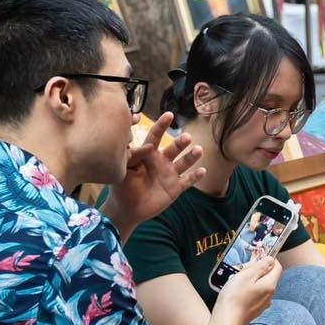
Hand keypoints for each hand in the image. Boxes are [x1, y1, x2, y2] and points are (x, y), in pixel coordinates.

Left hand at [103, 112, 203, 233]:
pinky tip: (202, 171)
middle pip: (174, 148)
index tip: (169, 115)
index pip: (156, 136)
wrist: (126, 210)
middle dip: (180, 142)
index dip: (162, 125)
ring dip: (192, 156)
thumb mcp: (123, 169)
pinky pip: (188, 181)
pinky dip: (195, 176)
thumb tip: (145, 145)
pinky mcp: (176, 188)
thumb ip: (131, 155)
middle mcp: (162, 161)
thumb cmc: (122, 187)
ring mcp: (170, 174)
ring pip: (184, 162)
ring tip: (198, 150)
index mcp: (148, 154)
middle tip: (187, 137)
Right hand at [214, 256, 280, 324]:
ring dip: (253, 281)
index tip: (257, 256)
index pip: (277, 267)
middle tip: (244, 269)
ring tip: (238, 281)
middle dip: (259, 270)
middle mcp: (270, 295)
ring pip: (262, 286)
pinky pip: (255, 295)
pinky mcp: (255, 310)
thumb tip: (270, 259)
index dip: (269, 259)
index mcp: (270, 284)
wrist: (227, 321)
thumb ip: (260, 266)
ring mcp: (263, 304)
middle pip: (269, 277)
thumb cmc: (234, 297)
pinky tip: (238, 292)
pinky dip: (249, 290)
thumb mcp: (246, 275)